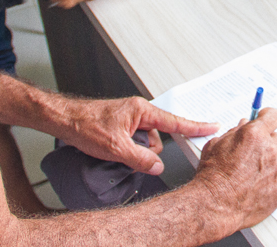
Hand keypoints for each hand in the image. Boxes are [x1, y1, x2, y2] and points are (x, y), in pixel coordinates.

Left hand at [55, 96, 220, 174]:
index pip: (174, 121)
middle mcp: (138, 111)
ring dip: (136, 152)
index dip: (194, 126)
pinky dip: (129, 150)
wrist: (64, 119)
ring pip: (145, 141)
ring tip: (116, 153)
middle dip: (149, 150)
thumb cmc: (86, 125)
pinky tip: (115, 152)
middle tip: (131, 156)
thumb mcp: (116, 148)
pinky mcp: (122, 125)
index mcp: (142, 110)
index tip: (211, 126)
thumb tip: (157, 166)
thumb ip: (141, 159)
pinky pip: (135, 141)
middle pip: (158, 136)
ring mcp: (130, 118)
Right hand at [193, 107, 276, 229]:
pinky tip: (251, 189)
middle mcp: (269, 151)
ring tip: (246, 176)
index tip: (265, 119)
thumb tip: (244, 125)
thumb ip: (234, 132)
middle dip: (265, 143)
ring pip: (276, 162)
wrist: (214, 206)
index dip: (268, 117)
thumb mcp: (216, 145)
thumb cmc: (211, 176)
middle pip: (276, 139)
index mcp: (254, 135)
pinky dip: (267, 183)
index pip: (274, 116)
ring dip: (265, 165)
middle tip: (251, 153)